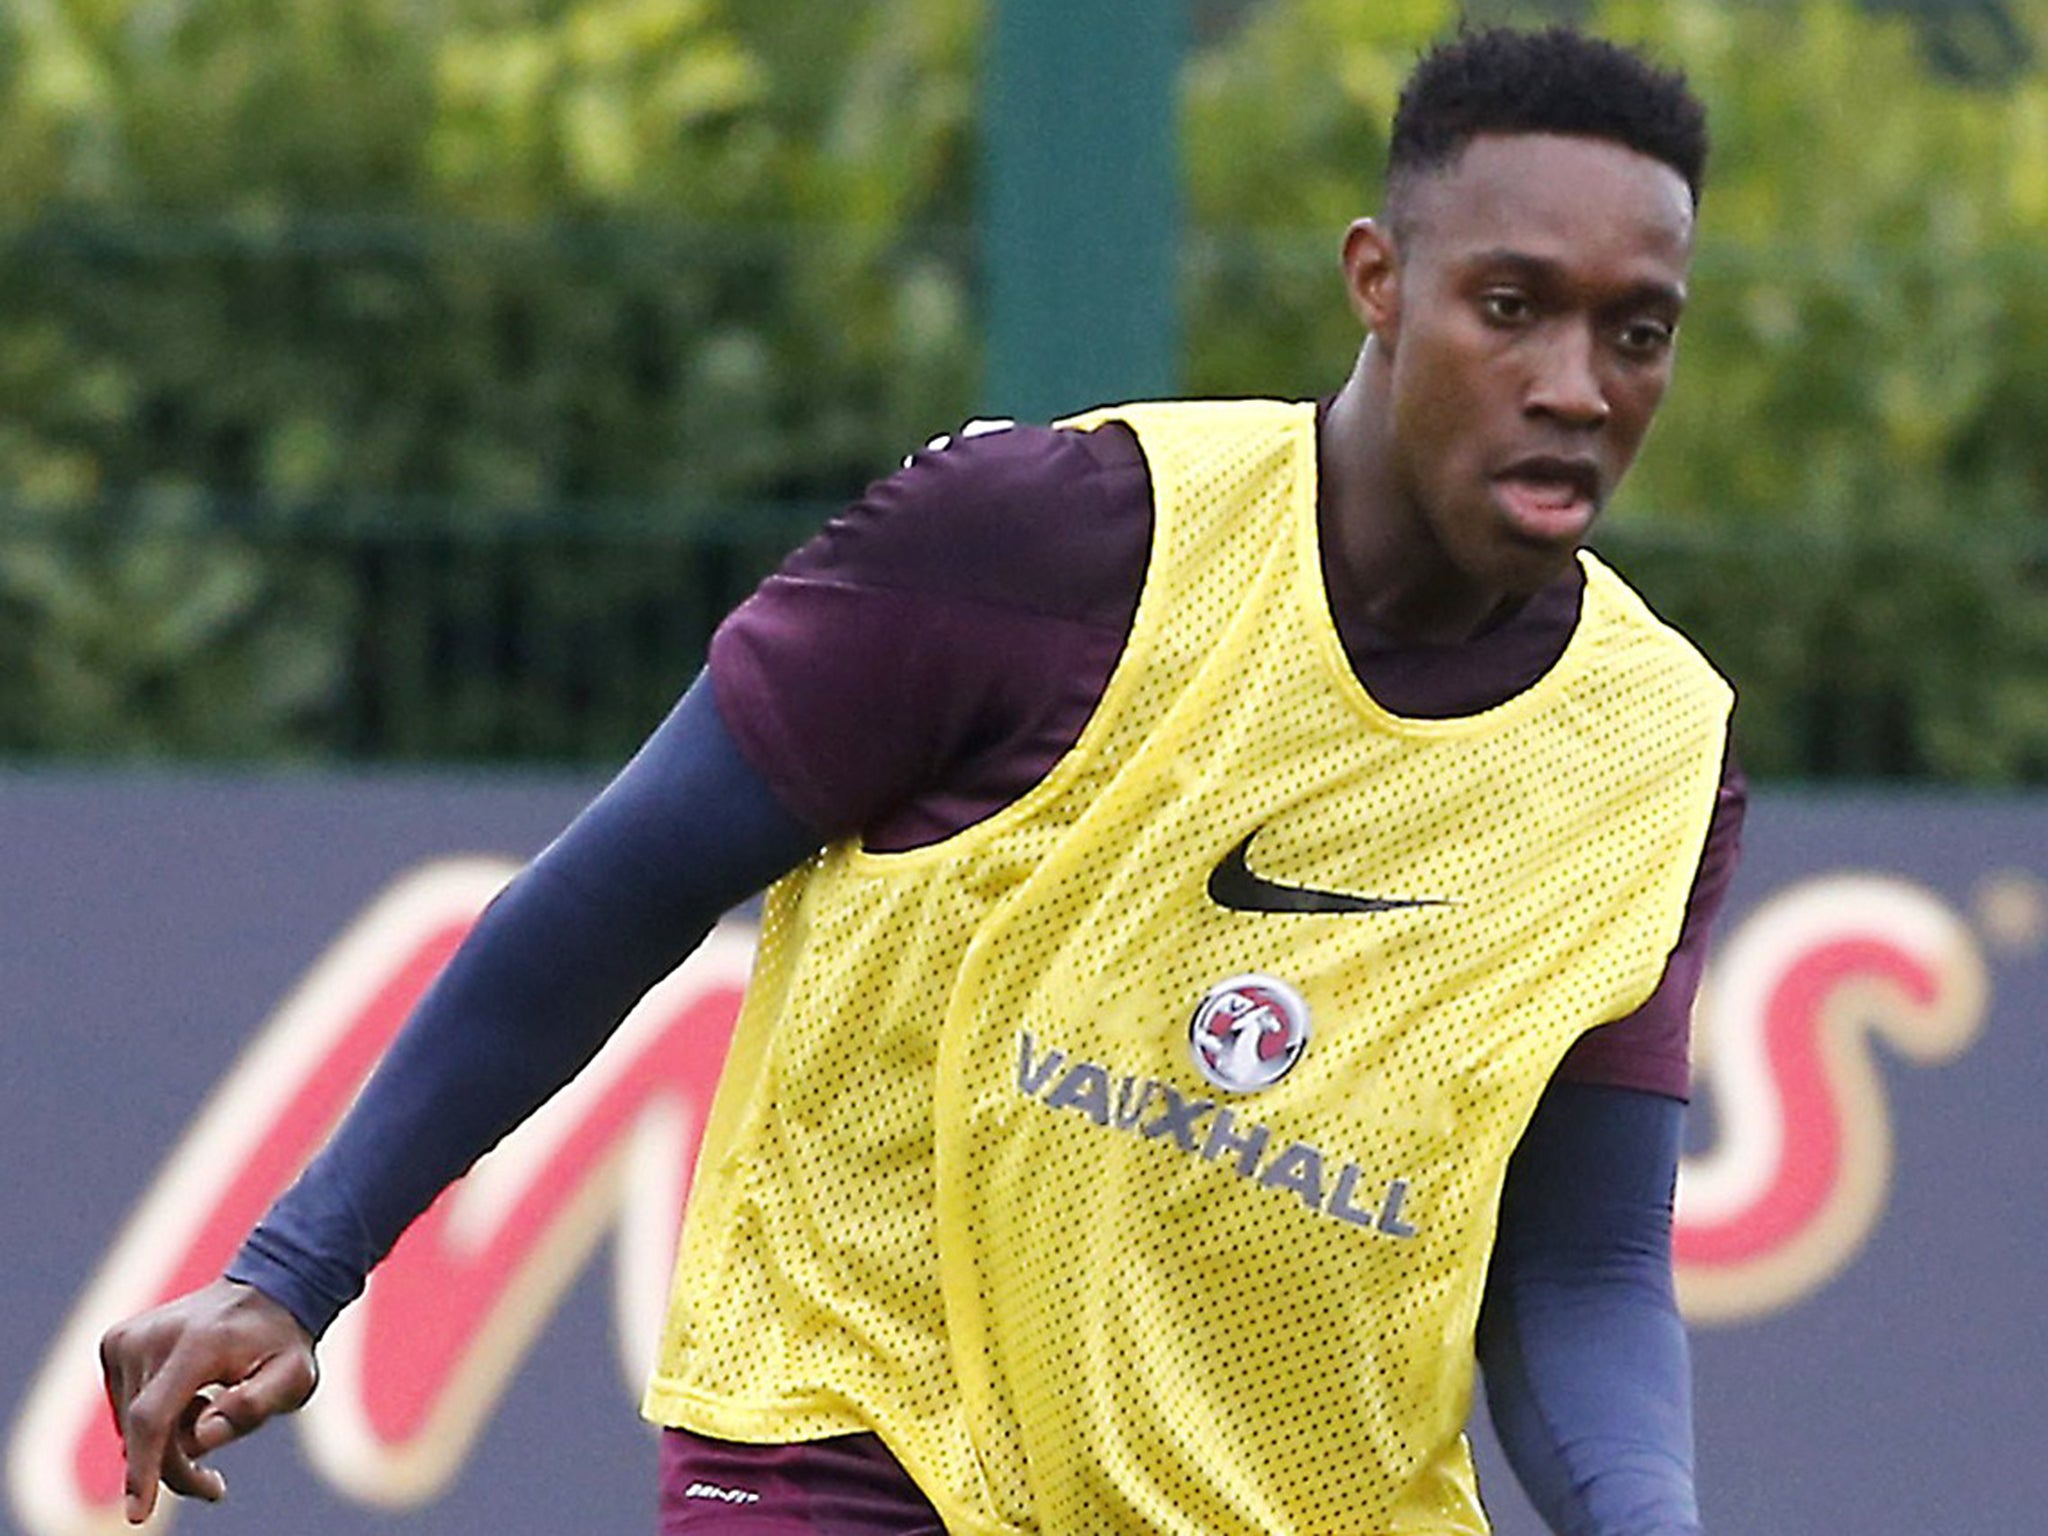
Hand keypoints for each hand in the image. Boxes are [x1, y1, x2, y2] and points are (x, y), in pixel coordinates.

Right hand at [99, 1279, 318, 1523]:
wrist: (265, 1294)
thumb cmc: (282, 1343)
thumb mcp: (293, 1376)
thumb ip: (254, 1406)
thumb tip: (203, 1437)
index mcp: (197, 1343)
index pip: (153, 1417)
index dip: (144, 1470)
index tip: (137, 1515)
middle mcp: (152, 1336)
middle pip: (145, 1431)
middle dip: (174, 1466)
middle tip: (214, 1485)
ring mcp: (128, 1337)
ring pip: (132, 1426)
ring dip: (169, 1439)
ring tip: (214, 1406)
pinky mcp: (116, 1343)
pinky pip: (126, 1408)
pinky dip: (156, 1418)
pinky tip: (191, 1396)